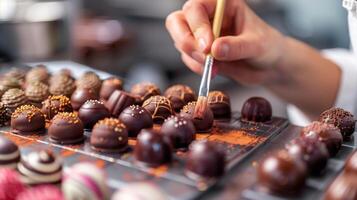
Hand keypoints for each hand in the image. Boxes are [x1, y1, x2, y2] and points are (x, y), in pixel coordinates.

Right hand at [166, 0, 285, 84]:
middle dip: (186, 41)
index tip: (207, 47)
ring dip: (193, 57)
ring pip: (180, 41)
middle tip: (203, 57)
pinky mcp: (199, 52)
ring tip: (216, 68)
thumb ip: (237, 46)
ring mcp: (201, 35)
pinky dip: (197, 67)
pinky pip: (187, 59)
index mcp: (222, 5)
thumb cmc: (268, 47)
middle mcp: (208, 17)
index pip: (196, 7)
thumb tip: (215, 49)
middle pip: (177, 21)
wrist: (269, 67)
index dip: (197, 26)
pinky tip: (215, 71)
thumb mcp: (257, 45)